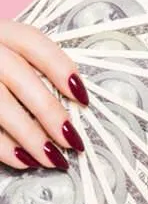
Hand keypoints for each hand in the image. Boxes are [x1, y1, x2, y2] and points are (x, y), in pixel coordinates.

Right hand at [0, 20, 87, 169]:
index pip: (33, 42)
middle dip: (49, 111)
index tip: (83, 99)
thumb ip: (33, 73)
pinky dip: (2, 147)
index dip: (61, 69)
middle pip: (18, 75)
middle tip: (72, 140)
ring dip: (29, 135)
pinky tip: (23, 161)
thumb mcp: (9, 58)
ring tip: (52, 159)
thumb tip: (75, 104)